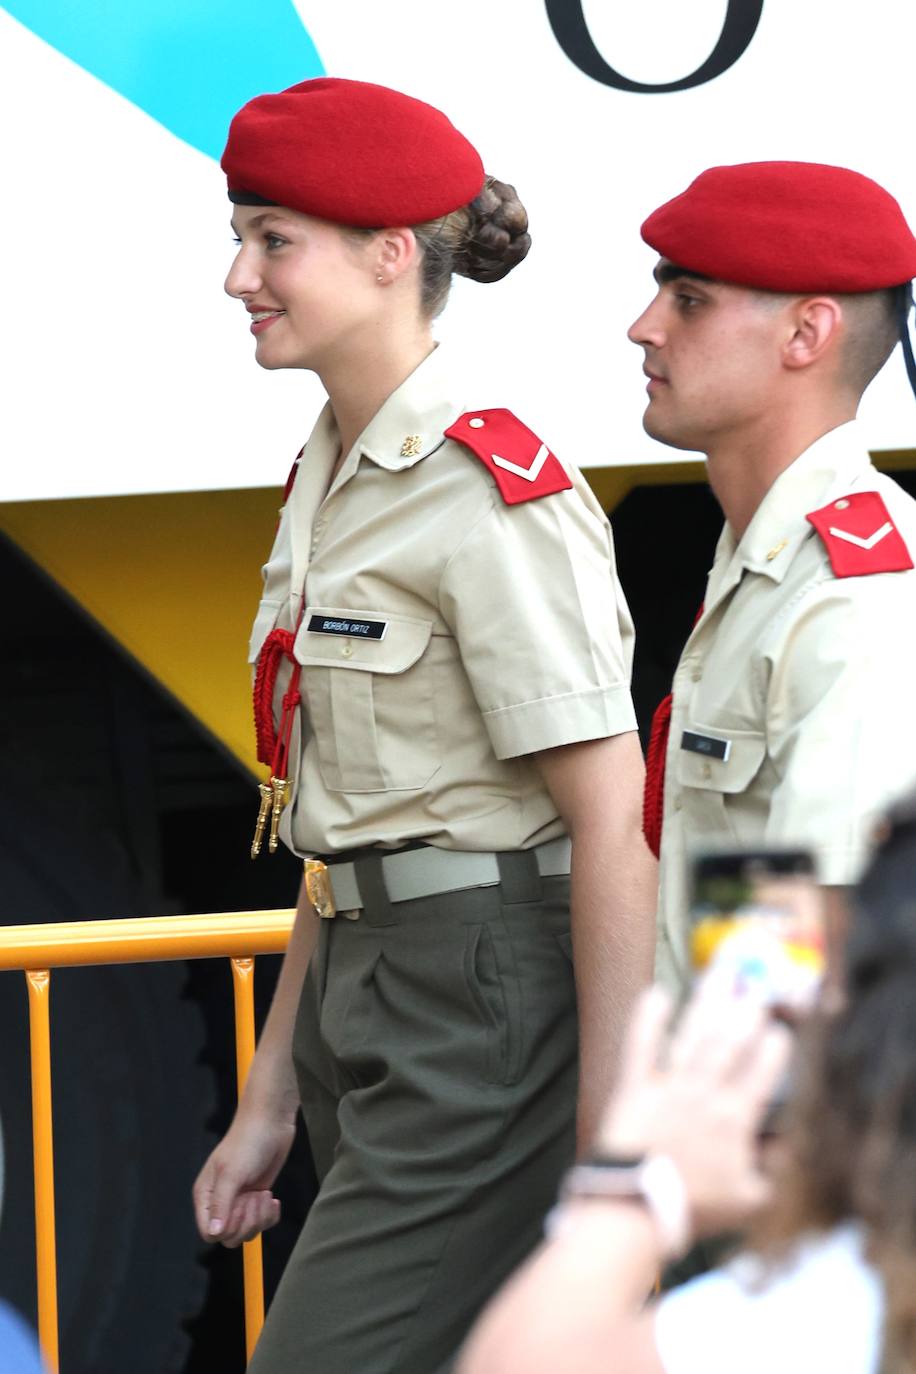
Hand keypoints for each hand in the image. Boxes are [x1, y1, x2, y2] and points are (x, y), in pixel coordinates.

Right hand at [192, 1106, 295, 1247]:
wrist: (271, 1122)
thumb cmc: (247, 1143)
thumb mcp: (231, 1173)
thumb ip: (221, 1205)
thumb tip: (213, 1234)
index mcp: (206, 1196)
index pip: (208, 1233)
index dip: (226, 1228)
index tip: (240, 1207)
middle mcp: (221, 1202)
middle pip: (229, 1236)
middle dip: (247, 1222)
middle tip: (255, 1197)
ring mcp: (240, 1201)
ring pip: (247, 1232)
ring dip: (259, 1218)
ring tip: (264, 1195)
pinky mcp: (257, 1199)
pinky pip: (262, 1223)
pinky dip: (270, 1216)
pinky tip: (273, 1199)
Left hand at [595, 979, 791, 1238]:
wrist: (636, 1209)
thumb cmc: (693, 1209)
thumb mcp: (749, 1201)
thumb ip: (772, 1172)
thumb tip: (784, 1146)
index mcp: (734, 1119)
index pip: (761, 1074)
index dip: (772, 1051)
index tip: (780, 1030)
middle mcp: (704, 1093)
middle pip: (729, 1044)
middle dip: (745, 1014)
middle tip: (756, 989)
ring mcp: (668, 1086)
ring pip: (693, 1035)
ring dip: (708, 1003)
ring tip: (721, 974)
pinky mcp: (634, 1087)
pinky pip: (641, 1046)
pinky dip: (648, 1019)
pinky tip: (655, 992)